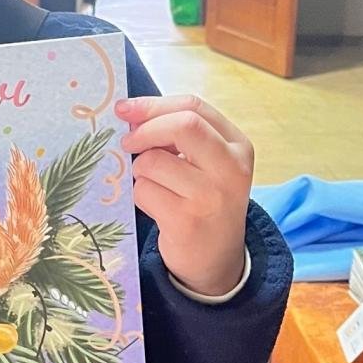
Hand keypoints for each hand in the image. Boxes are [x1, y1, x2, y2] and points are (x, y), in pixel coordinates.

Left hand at [115, 94, 253, 296]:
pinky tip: (157, 206)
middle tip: (127, 142)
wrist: (216, 258)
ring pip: (153, 161)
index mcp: (238, 145)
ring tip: (154, 184)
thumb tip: (130, 113)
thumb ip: (180, 135)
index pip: (194, 107)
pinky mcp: (186, 221)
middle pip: (182, 125)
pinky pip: (143, 191)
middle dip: (145, 129)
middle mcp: (231, 169)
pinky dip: (140, 195)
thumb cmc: (204, 200)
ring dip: (140, 171)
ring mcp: (211, 196)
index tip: (124, 108)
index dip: (153, 105)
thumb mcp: (206, 162)